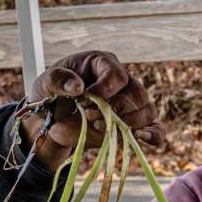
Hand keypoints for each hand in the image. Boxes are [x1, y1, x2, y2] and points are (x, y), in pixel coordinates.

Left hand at [20, 51, 163, 170]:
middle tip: (91, 118)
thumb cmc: (51, 96)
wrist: (54, 121)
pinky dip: (153, 135)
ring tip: (102, 128)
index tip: (85, 102)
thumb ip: (57, 80)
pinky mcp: (136, 124)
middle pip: (137, 94)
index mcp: (103, 64)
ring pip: (147, 111)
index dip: (106, 90)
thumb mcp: (44, 84)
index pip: (117, 75)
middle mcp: (124, 81)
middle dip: (116, 110)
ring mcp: (133, 104)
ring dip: (129, 123)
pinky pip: (156, 129)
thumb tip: (78, 86)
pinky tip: (140, 137)